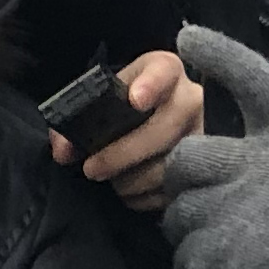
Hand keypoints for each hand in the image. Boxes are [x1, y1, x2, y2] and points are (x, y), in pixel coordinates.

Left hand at [47, 46, 202, 211]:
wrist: (161, 115)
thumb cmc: (128, 103)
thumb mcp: (107, 95)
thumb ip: (79, 118)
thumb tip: (62, 152)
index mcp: (165, 71)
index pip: (162, 72)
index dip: (150, 86)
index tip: (135, 100)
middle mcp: (191, 99)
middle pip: (163, 130)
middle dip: (122, 154)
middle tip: (91, 169)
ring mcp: (204, 135)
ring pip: (169, 166)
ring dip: (131, 181)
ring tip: (112, 181)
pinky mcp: (205, 167)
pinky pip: (173, 190)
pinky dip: (145, 197)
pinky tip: (131, 191)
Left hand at [158, 23, 268, 268]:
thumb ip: (265, 127)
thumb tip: (216, 92)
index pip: (255, 78)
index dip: (220, 54)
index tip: (188, 37)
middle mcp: (263, 163)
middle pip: (184, 158)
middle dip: (183, 182)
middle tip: (208, 198)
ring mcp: (242, 209)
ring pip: (177, 212)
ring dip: (189, 229)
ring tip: (223, 236)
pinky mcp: (228, 253)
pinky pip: (184, 257)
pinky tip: (217, 267)